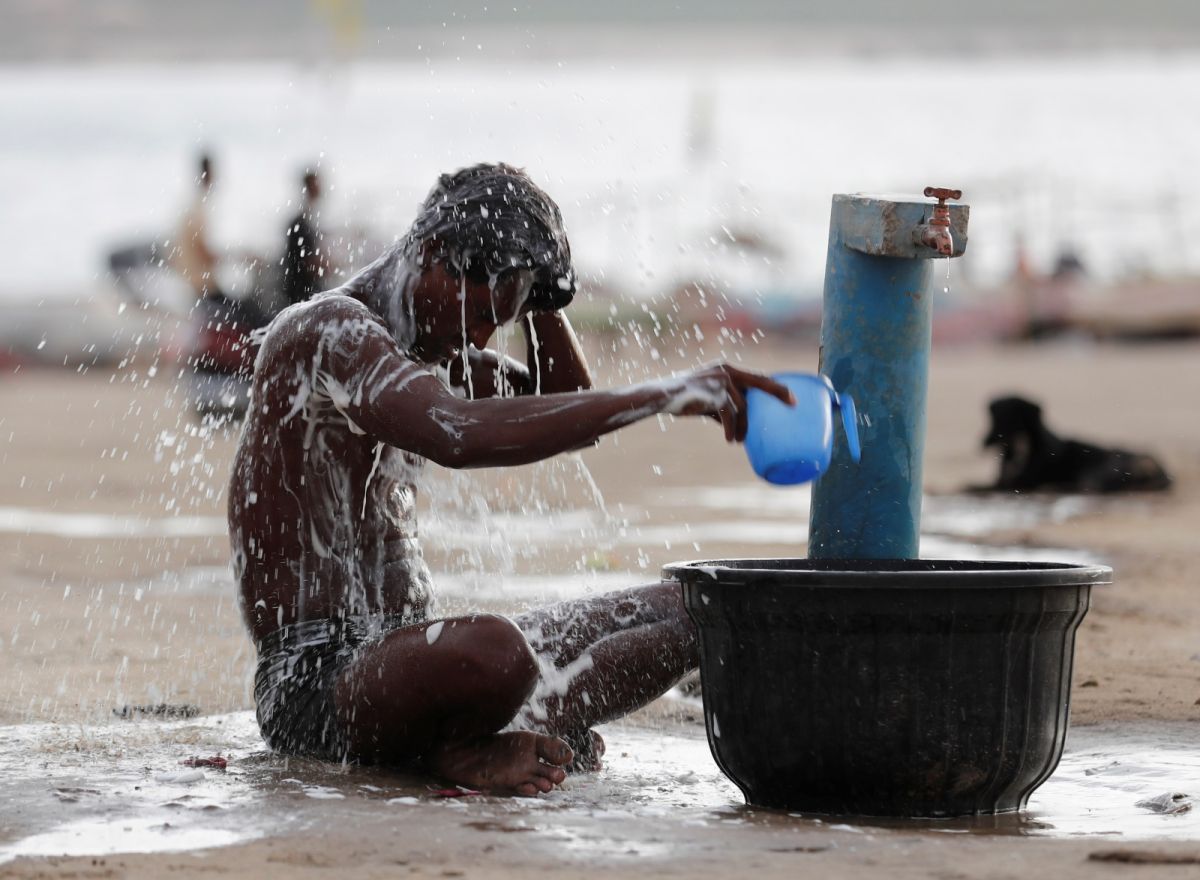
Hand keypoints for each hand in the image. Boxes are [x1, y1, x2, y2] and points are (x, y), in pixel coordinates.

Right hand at [669, 364, 794, 442]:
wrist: (663, 396)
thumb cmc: (685, 398)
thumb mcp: (708, 400)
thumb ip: (723, 407)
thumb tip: (737, 427)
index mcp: (726, 369)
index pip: (756, 376)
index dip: (774, 385)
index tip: (791, 395)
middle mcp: (726, 371)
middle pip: (760, 382)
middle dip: (778, 392)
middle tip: (793, 405)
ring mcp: (721, 381)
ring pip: (743, 407)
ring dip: (744, 426)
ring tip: (741, 440)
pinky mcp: (714, 394)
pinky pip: (729, 416)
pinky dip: (732, 430)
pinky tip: (730, 440)